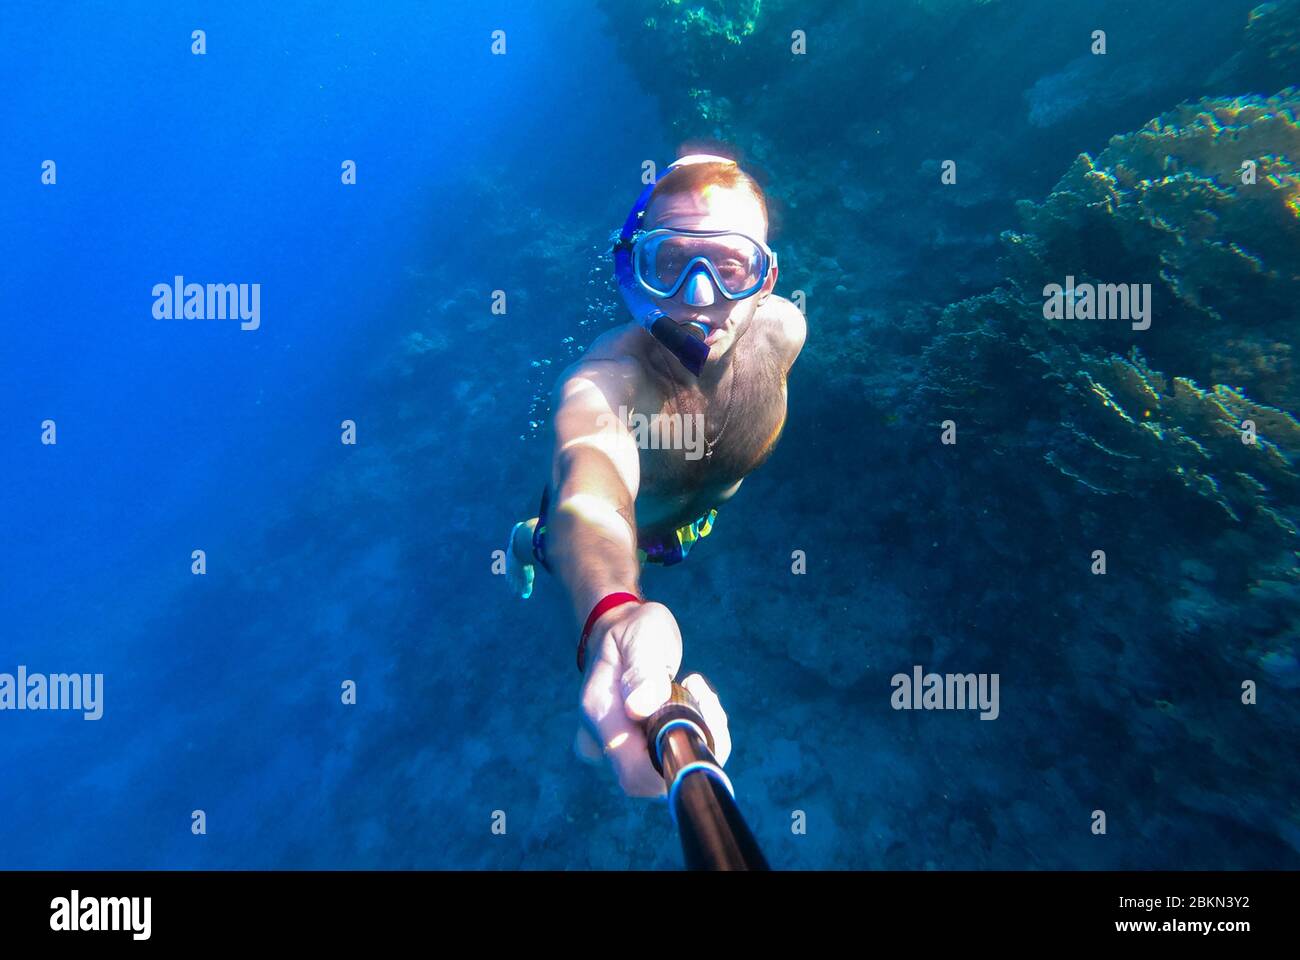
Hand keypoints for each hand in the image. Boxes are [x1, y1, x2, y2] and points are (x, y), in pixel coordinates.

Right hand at [573, 600, 730, 796]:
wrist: (622, 635)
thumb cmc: (631, 631)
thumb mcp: (641, 636)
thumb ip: (642, 669)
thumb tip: (641, 707)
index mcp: (599, 715)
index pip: (635, 773)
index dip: (675, 761)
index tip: (699, 711)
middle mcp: (603, 743)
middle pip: (658, 779)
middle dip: (695, 742)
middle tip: (702, 693)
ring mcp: (619, 752)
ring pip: (670, 771)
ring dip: (702, 736)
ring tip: (697, 689)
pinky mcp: (637, 753)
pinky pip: (673, 761)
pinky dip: (699, 736)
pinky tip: (698, 701)